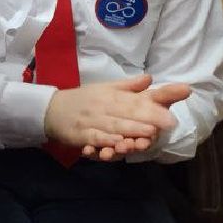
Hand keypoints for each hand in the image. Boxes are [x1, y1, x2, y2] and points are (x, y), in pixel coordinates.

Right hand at [44, 75, 184, 160]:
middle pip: (127, 114)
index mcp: (111, 95)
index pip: (134, 102)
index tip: (171, 114)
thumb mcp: (105, 89)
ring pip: (114, 127)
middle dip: (148, 119)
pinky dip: (106, 141)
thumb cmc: (83, 100)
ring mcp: (91, 121)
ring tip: (148, 135)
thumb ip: (128, 87)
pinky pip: (94, 138)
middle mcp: (102, 107)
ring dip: (131, 131)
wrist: (51, 110)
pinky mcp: (80, 134)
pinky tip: (117, 144)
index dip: (153, 108)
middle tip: (168, 124)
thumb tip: (150, 78)